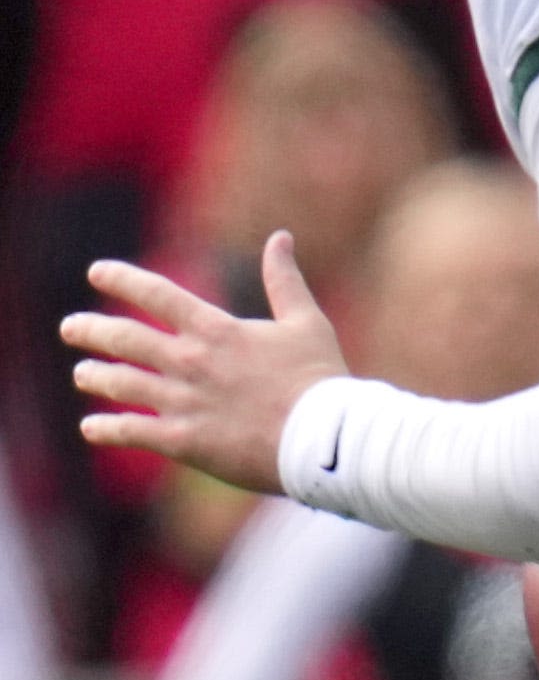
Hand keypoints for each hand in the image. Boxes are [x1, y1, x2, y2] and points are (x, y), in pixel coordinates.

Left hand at [66, 235, 345, 497]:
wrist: (326, 439)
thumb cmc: (321, 380)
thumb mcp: (307, 323)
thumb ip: (285, 281)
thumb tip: (280, 238)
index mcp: (216, 330)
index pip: (156, 294)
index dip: (121, 278)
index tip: (96, 272)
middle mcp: (190, 362)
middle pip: (124, 338)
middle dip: (91, 330)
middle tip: (71, 327)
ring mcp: (183, 402)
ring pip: (120, 384)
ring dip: (95, 376)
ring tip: (83, 374)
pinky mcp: (184, 441)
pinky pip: (132, 432)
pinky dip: (106, 429)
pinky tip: (91, 427)